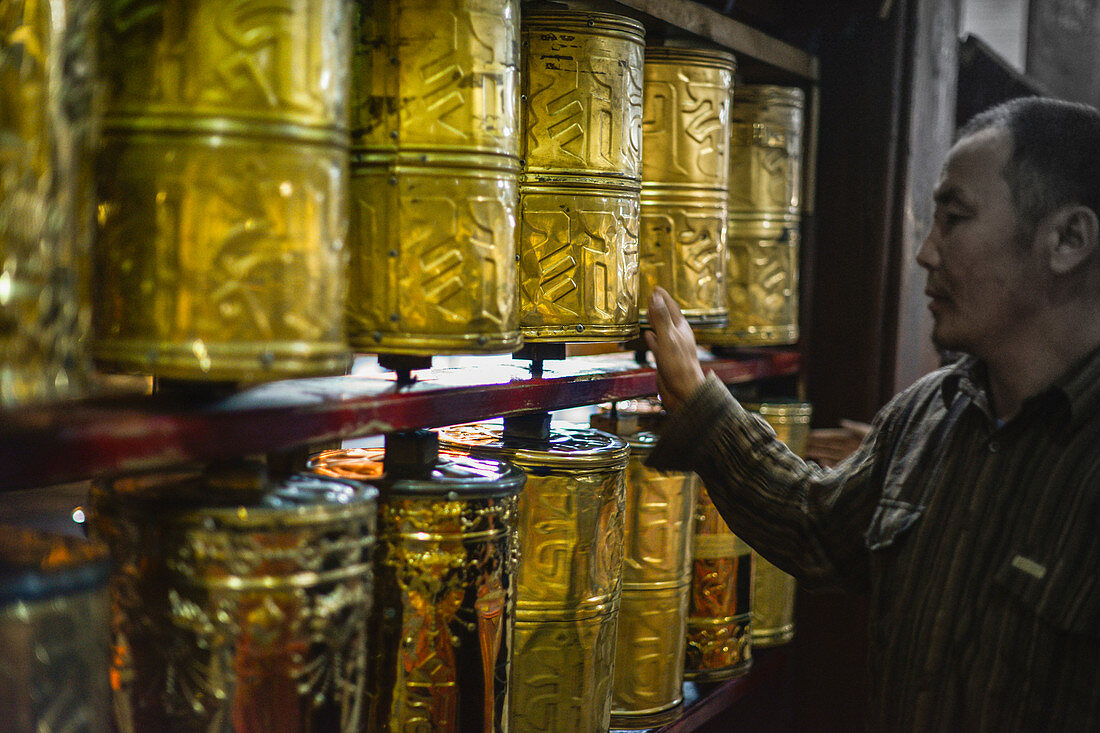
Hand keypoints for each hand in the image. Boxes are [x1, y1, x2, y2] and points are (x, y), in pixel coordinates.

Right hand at [644, 287, 704, 412]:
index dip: (664, 298)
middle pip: (668, 317)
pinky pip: (658, 344)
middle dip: (660, 307)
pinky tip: (648, 336)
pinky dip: (652, 338)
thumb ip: (661, 318)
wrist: (684, 393)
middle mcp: (678, 337)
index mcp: (681, 329)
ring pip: (663, 330)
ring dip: (655, 321)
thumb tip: (655, 297)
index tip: (656, 288)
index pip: (672, 308)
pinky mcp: (666, 360)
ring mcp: (672, 348)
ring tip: (647, 313)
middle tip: (651, 296)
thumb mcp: (668, 338)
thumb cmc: (679, 367)